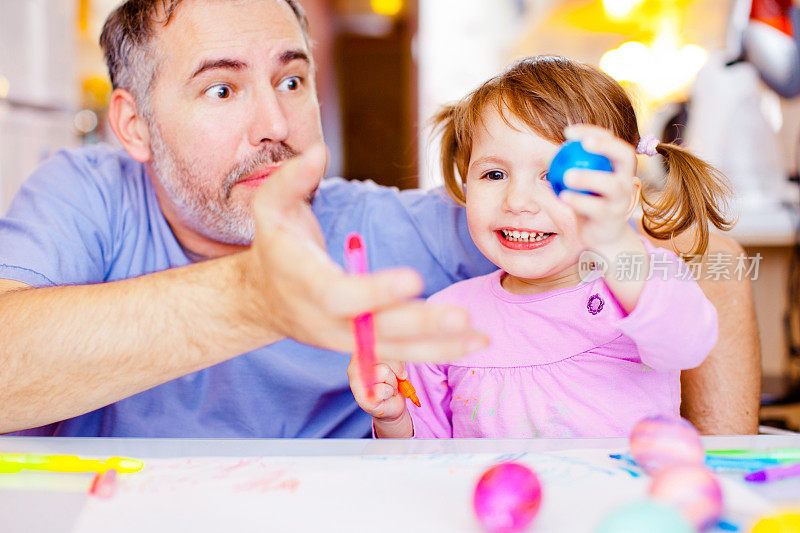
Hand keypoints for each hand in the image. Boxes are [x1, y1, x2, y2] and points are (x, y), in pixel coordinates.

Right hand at [242, 143, 488, 360]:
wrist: (263, 300)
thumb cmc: (276, 247)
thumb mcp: (270, 207)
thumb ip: (291, 178)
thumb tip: (318, 150)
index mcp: (306, 285)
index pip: (339, 295)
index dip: (375, 290)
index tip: (413, 278)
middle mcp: (327, 321)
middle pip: (375, 329)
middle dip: (419, 324)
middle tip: (460, 316)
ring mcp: (345, 339)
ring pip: (394, 348)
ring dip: (439, 345)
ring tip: (480, 338)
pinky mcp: (362, 346)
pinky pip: (402, 352)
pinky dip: (439, 349)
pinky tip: (473, 343)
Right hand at [347, 357, 407, 420]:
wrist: (392, 404)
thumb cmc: (392, 380)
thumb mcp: (396, 363)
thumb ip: (396, 359)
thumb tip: (400, 371)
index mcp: (360, 354)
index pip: (379, 344)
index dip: (393, 354)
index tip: (398, 365)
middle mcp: (354, 366)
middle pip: (382, 355)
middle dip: (395, 368)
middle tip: (395, 377)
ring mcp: (355, 383)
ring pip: (384, 371)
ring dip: (393, 381)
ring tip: (389, 386)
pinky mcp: (362, 399)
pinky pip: (383, 389)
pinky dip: (390, 392)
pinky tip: (385, 395)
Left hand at [558, 125, 640, 254]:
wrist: (601, 236)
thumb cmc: (588, 203)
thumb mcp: (578, 185)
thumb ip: (566, 170)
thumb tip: (544, 156)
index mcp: (619, 166)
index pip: (612, 140)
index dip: (594, 131)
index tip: (568, 132)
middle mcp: (625, 179)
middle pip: (625, 156)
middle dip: (606, 146)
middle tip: (582, 143)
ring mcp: (621, 199)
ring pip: (611, 184)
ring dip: (589, 177)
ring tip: (567, 175)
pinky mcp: (612, 218)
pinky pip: (597, 208)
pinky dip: (579, 201)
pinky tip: (563, 196)